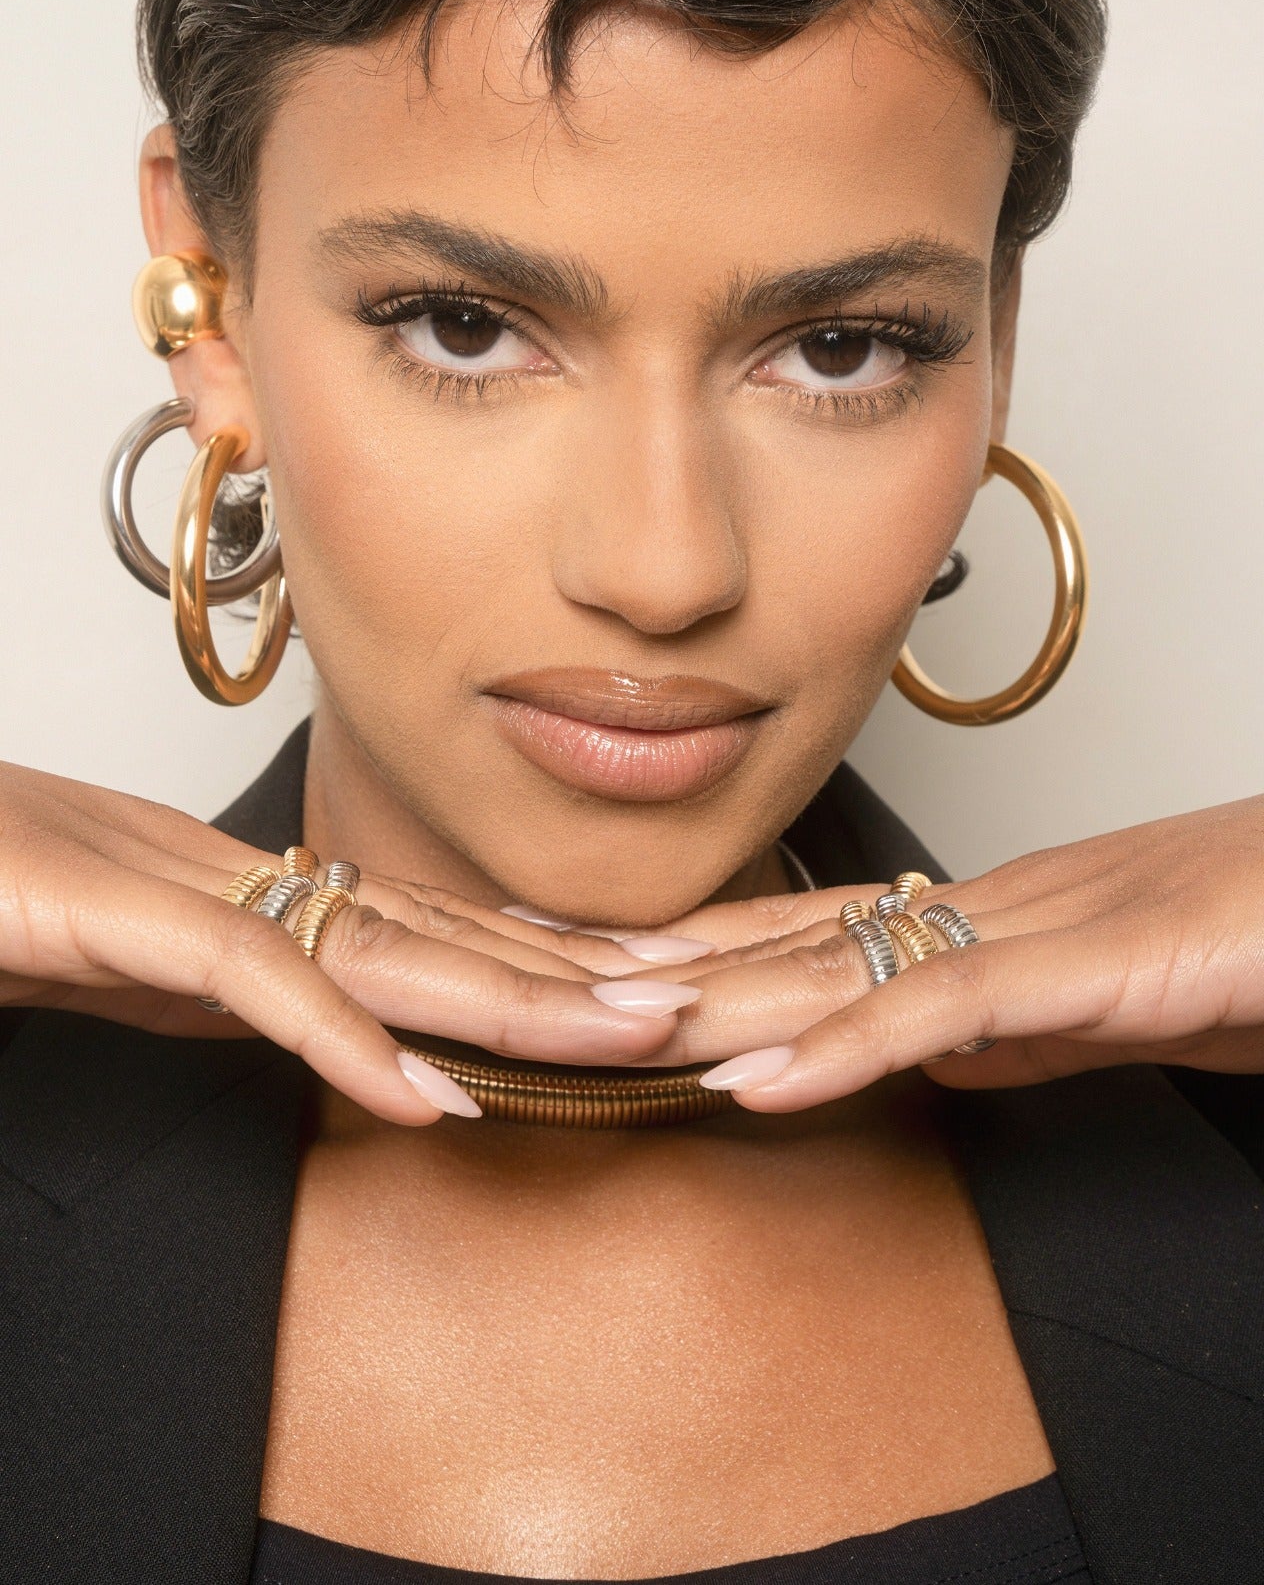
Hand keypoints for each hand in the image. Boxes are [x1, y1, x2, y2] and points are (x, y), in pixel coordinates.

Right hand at [0, 763, 687, 1122]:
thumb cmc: (4, 890)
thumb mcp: (141, 968)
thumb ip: (242, 995)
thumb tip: (339, 1037)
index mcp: (260, 894)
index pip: (427, 932)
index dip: (541, 965)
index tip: (643, 994)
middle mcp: (250, 882)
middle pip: (438, 934)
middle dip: (573, 977)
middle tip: (699, 1004)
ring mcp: (193, 893)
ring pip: (381, 947)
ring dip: (510, 998)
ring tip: (627, 1032)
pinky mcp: (122, 918)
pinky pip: (254, 979)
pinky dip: (342, 1038)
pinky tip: (426, 1094)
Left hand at [638, 797, 1263, 1105]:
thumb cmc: (1252, 935)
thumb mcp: (1101, 1007)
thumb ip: (1005, 1032)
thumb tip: (916, 1057)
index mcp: (981, 918)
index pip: (805, 937)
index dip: (688, 958)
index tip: (583, 977)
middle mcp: (985, 908)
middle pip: (791, 939)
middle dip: (657, 967)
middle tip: (527, 979)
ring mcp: (1033, 929)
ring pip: (843, 963)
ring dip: (714, 999)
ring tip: (596, 1022)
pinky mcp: (1093, 964)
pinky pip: (948, 1007)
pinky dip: (847, 1046)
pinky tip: (760, 1079)